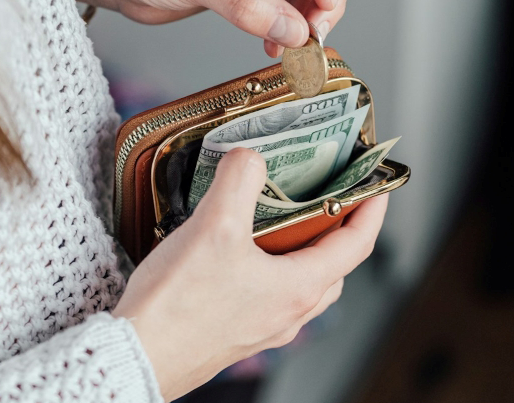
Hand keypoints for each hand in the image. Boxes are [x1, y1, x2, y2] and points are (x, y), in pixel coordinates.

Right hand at [112, 149, 386, 400]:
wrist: (136, 356)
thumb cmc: (178, 307)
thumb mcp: (215, 226)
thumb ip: (240, 179)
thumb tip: (250, 157)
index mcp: (298, 287)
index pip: (356, 244)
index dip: (371, 210)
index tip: (377, 185)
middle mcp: (289, 312)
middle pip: (332, 265)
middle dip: (336, 227)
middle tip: (327, 195)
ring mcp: (263, 326)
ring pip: (300, 282)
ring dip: (300, 249)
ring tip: (277, 217)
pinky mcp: (235, 331)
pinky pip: (267, 294)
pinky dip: (268, 267)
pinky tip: (236, 251)